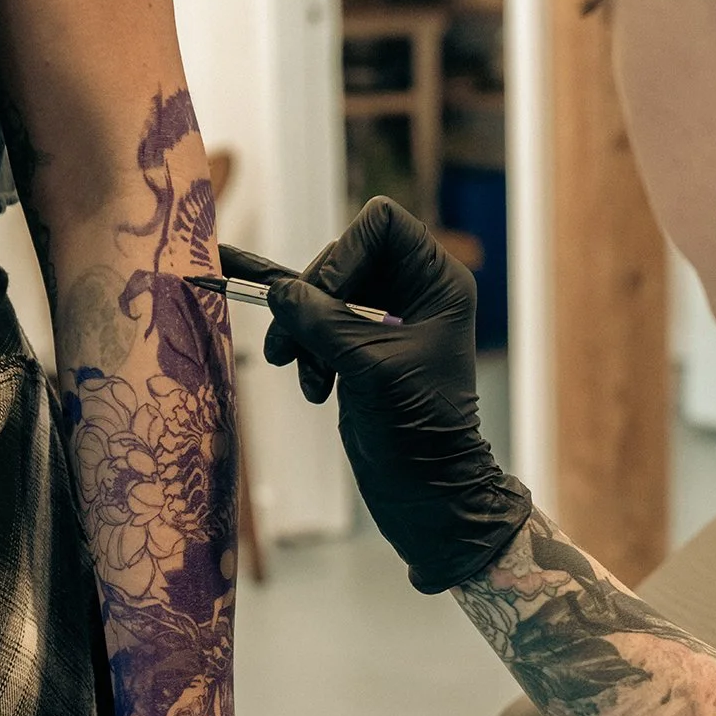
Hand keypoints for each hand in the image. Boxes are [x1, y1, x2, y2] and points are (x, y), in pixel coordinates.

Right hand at [260, 198, 532, 593]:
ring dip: (301, 330)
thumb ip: (322, 322)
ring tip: (298, 373)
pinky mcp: (361, 346)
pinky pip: (317, 324)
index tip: (322, 297)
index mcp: (437, 283)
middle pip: (342, 257)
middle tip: (289, 346)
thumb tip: (278, 291)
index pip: (381, 225)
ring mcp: (386, 318)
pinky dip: (306, 351)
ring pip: (322, 293)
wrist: (425, 490)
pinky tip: (313, 388)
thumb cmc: (417, 430)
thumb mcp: (368, 368)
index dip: (344, 252)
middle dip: (310, 300)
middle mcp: (414, 291)